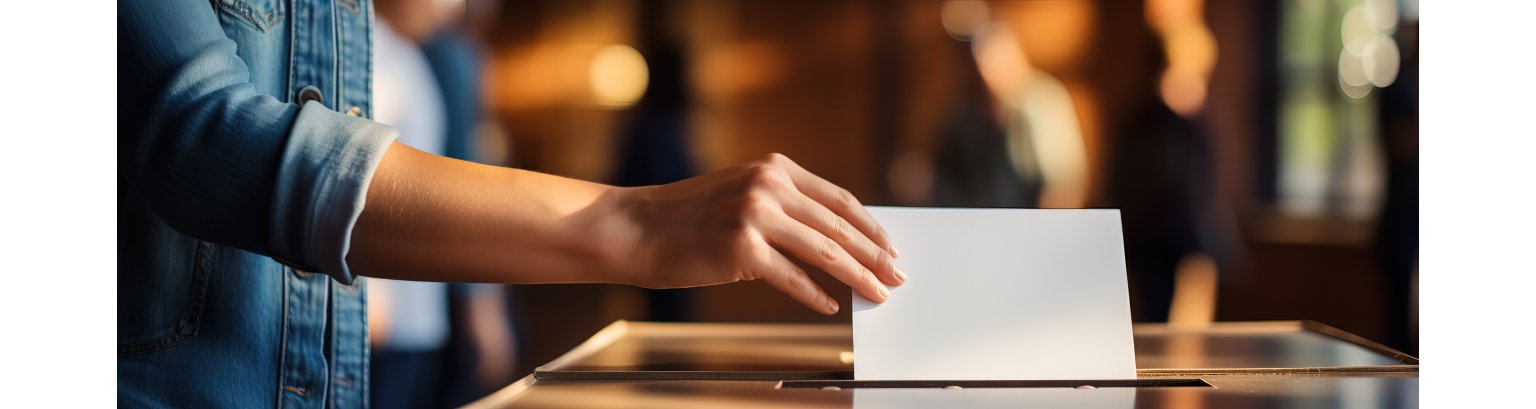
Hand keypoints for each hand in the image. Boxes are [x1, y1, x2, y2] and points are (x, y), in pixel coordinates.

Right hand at [605, 153, 905, 313]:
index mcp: (774, 168)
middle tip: (896, 277)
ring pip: (824, 251)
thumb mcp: (741, 193)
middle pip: (838, 226)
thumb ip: (784, 205)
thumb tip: (834, 238)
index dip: (870, 227)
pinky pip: (792, 277)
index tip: (890, 248)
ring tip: (876, 294)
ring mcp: (755, 214)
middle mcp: (769, 185)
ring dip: (857, 276)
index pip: (838, 200)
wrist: (635, 228)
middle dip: (874, 255)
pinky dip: (815, 294)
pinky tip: (830, 305)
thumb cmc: (688, 218)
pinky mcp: (742, 248)